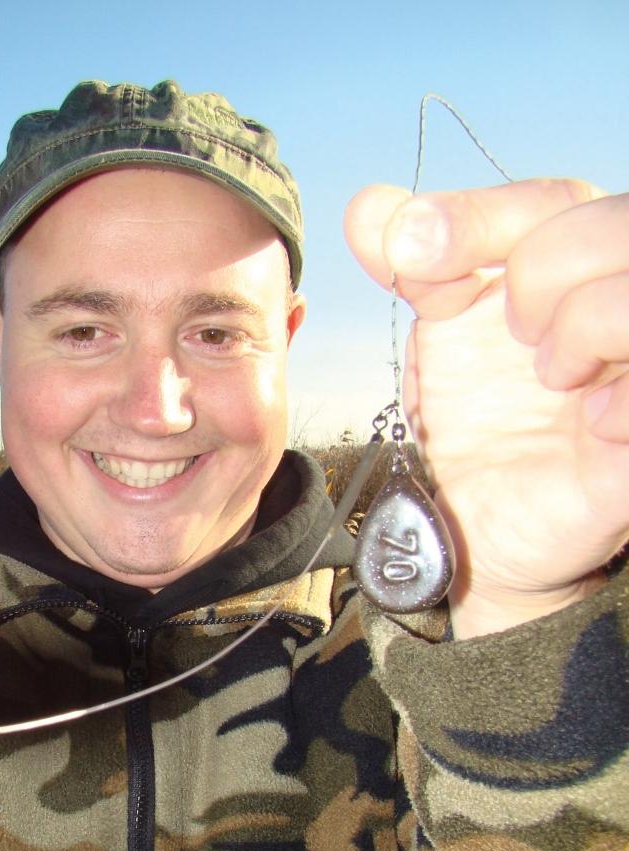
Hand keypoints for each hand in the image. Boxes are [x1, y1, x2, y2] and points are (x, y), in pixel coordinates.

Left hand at [344, 180, 628, 636]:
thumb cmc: (474, 425)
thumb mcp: (438, 339)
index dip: (478, 217)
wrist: (478, 529)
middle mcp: (619, 298)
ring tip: (554, 377)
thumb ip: (414, 268)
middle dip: (542, 270)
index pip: (551, 201)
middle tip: (514, 335)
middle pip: (612, 222)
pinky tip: (594, 423)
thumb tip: (368, 207)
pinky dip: (623, 396)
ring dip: (586, 323)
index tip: (405, 248)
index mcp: (571, 265)